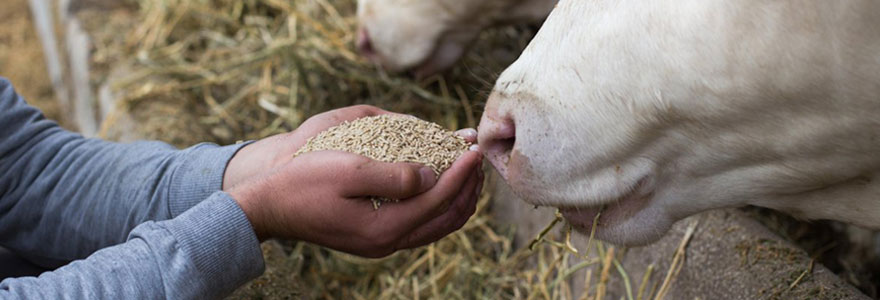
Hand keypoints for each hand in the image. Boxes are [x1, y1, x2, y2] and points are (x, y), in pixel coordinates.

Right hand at [223, 105, 482, 257]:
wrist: (268, 207)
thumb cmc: (303, 182)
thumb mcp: (348, 169)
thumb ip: (395, 175)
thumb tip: (434, 176)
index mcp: (385, 228)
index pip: (439, 198)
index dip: (461, 171)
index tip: (473, 147)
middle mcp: (388, 241)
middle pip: (447, 218)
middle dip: (468, 186)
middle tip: (476, 155)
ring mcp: (382, 242)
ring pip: (437, 225)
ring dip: (457, 196)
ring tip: (466, 168)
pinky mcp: (374, 236)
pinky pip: (421, 224)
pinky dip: (438, 203)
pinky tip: (438, 181)